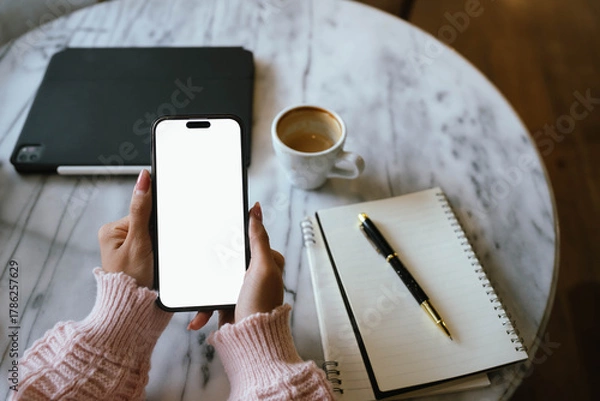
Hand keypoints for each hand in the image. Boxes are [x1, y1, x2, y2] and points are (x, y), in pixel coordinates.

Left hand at [98, 169, 153, 287]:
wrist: (136, 311)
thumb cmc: (132, 281)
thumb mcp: (139, 242)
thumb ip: (142, 209)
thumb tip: (143, 179)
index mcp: (111, 230)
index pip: (142, 212)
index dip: (155, 223)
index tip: (157, 236)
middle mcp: (119, 238)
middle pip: (150, 224)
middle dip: (158, 237)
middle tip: (153, 255)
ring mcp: (130, 250)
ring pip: (156, 236)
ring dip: (161, 248)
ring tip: (154, 264)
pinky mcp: (141, 260)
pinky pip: (157, 248)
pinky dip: (162, 255)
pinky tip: (157, 266)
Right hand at [188, 202, 284, 329]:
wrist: (251, 340)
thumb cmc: (261, 304)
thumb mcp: (262, 266)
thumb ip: (258, 238)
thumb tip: (257, 210)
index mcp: (268, 262)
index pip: (249, 240)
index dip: (233, 235)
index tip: (216, 229)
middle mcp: (256, 275)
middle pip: (228, 259)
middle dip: (213, 266)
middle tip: (202, 264)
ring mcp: (241, 289)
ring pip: (216, 280)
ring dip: (204, 291)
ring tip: (196, 295)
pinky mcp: (229, 304)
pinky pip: (211, 300)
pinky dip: (203, 309)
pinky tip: (197, 317)